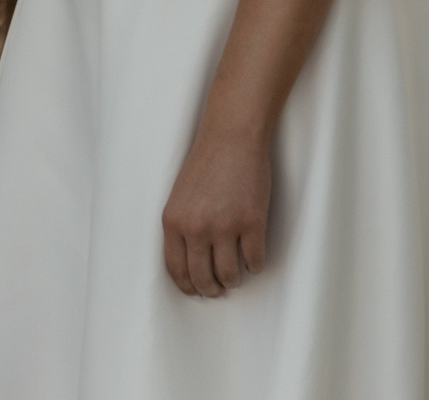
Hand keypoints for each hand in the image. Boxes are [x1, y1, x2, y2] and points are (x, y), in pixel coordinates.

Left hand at [160, 119, 270, 297]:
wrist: (231, 138)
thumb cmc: (206, 163)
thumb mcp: (179, 196)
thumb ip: (181, 227)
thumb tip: (191, 261)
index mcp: (174, 221)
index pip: (176, 269)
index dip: (187, 286)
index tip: (195, 290)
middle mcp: (196, 228)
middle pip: (202, 278)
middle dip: (211, 289)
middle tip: (218, 289)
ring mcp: (225, 227)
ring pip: (229, 275)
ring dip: (233, 281)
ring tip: (235, 277)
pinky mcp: (252, 223)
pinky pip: (254, 261)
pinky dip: (255, 266)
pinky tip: (253, 261)